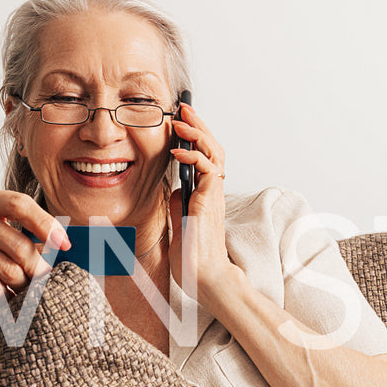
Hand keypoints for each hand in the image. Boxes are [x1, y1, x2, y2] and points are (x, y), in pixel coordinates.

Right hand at [0, 183, 71, 300]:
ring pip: (11, 271)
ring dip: (21, 285)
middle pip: (22, 246)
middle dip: (38, 268)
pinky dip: (5, 297)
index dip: (48, 226)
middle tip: (41, 277)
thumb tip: (56, 245)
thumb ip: (13, 225)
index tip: (65, 244)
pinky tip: (5, 297)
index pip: (23, 205)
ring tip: (18, 286)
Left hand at [167, 102, 237, 298]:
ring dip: (197, 133)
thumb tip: (173, 188)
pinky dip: (193, 156)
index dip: (194, 137)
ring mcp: (213, 195)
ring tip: (182, 120)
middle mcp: (213, 191)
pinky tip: (177, 151)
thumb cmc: (193, 257)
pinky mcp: (208, 201)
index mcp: (206, 194)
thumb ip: (178, 204)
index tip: (180, 122)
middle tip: (184, 108)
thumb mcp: (179, 223)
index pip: (204, 156)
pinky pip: (206, 169)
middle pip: (212, 148)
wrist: (203, 278)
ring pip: (213, 153)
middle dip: (198, 125)